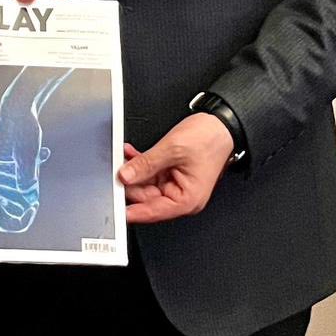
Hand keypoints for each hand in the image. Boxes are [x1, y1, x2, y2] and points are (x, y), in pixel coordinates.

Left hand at [117, 112, 234, 224]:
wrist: (221, 125)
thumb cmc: (209, 139)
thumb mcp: (172, 149)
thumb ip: (146, 164)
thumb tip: (126, 176)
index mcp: (187, 199)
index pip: (153, 211)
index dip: (132, 210)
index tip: (115, 209)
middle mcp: (182, 196)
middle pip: (147, 197)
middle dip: (130, 184)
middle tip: (115, 173)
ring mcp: (176, 185)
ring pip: (146, 184)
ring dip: (134, 171)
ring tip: (122, 159)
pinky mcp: (172, 174)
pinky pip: (151, 173)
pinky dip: (141, 164)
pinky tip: (131, 154)